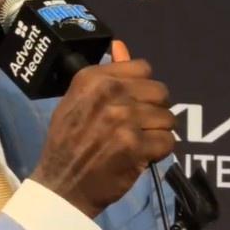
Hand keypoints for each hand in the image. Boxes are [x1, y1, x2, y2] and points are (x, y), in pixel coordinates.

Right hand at [31, 41, 174, 217]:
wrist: (61, 184)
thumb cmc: (67, 142)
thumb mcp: (77, 101)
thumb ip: (104, 74)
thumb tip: (120, 45)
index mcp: (92, 79)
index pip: (142, 68)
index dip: (142, 87)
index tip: (132, 102)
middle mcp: (109, 93)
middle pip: (159, 91)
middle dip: (154, 109)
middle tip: (137, 125)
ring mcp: (123, 119)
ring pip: (167, 117)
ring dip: (156, 132)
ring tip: (137, 142)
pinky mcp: (136, 145)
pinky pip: (167, 141)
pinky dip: (158, 152)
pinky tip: (140, 156)